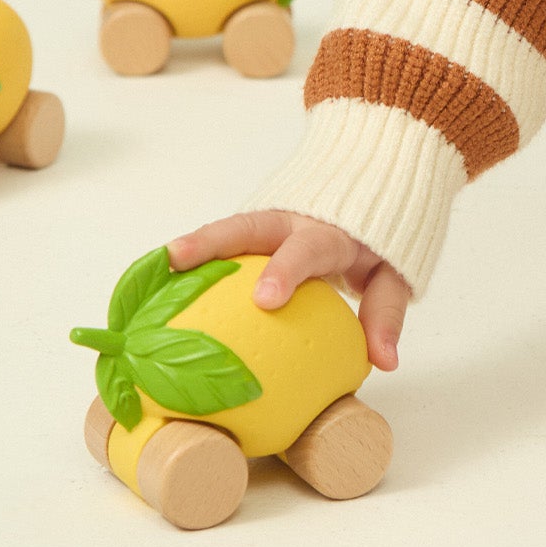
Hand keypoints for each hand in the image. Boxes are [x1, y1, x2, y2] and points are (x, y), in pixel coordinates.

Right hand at [168, 210, 410, 369]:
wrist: (373, 184)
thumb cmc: (379, 239)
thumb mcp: (394, 272)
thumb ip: (385, 312)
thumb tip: (384, 362)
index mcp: (330, 231)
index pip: (306, 248)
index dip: (285, 270)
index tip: (265, 300)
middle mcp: (293, 220)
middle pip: (248, 226)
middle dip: (213, 242)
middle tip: (176, 260)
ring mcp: (269, 220)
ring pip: (226, 230)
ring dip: (191, 246)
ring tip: (151, 269)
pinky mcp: (253, 230)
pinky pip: (221, 244)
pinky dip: (192, 259)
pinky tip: (156, 285)